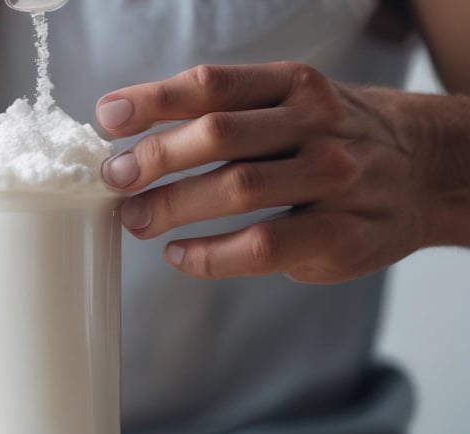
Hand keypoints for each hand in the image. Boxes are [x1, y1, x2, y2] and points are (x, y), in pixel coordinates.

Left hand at [95, 62, 469, 283]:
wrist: (424, 171)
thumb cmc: (329, 138)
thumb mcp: (288, 103)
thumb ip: (223, 111)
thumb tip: (130, 130)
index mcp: (294, 85)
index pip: (213, 84)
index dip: (154, 100)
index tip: (109, 117)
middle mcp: (316, 126)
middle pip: (220, 135)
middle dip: (156, 157)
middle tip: (116, 177)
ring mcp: (335, 180)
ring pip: (240, 188)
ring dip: (174, 205)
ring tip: (135, 218)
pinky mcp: (342, 235)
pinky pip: (263, 245)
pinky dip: (211, 254)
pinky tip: (180, 254)